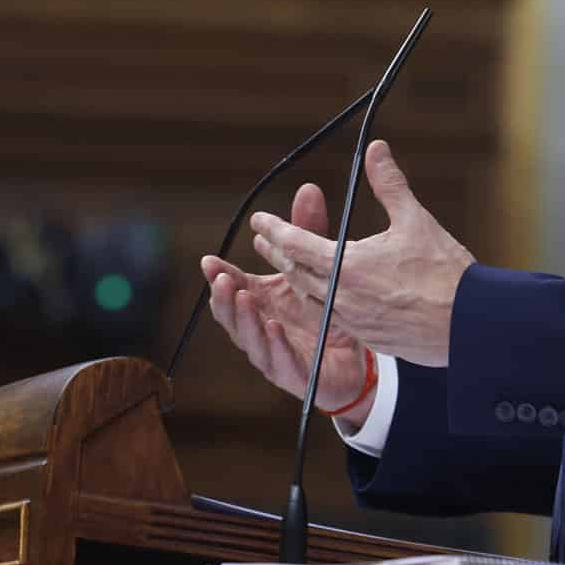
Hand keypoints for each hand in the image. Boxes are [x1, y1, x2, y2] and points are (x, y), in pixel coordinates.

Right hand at [201, 181, 375, 424]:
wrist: (356, 361)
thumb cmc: (326, 313)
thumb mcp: (318, 267)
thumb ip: (309, 231)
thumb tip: (308, 188)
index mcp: (263, 302)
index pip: (233, 287)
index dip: (219, 275)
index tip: (209, 260)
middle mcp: (262, 328)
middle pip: (233, 314)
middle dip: (224, 296)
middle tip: (222, 279)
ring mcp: (275, 354)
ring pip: (250, 340)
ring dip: (244, 319)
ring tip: (244, 297)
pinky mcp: (296, 376)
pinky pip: (281, 362)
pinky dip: (275, 345)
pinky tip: (273, 328)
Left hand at [251, 139, 472, 366]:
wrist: (469, 324)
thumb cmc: (445, 271)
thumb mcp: (416, 220)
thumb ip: (389, 184)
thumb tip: (376, 148)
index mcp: (348, 265)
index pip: (296, 244)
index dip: (274, 230)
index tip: (259, 220)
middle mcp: (342, 297)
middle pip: (296, 273)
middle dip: (278, 254)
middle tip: (263, 241)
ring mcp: (352, 322)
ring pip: (310, 300)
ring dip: (296, 280)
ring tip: (289, 267)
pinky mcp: (367, 339)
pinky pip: (330, 320)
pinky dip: (319, 304)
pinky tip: (324, 298)